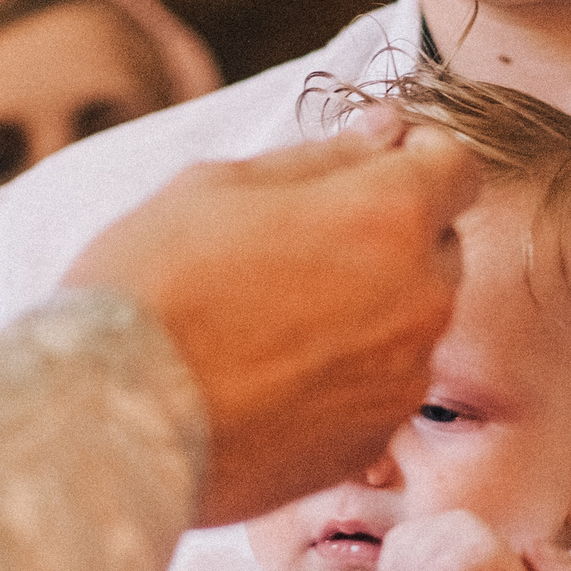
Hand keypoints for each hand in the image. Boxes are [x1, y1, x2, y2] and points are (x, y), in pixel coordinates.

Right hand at [63, 108, 481, 525]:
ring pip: (413, 323)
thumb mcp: (220, 185)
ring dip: (371, 310)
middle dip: (394, 238)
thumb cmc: (154, 284)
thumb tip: (385, 132)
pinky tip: (275, 374)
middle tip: (304, 247)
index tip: (379, 165)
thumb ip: (322, 157)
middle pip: (440, 249)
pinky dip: (348, 374)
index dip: (421, 158)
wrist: (112, 417)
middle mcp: (419, 298)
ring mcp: (402, 378)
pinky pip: (382, 387)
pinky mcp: (373, 439)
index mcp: (389, 216)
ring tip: (276, 320)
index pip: (458, 167)